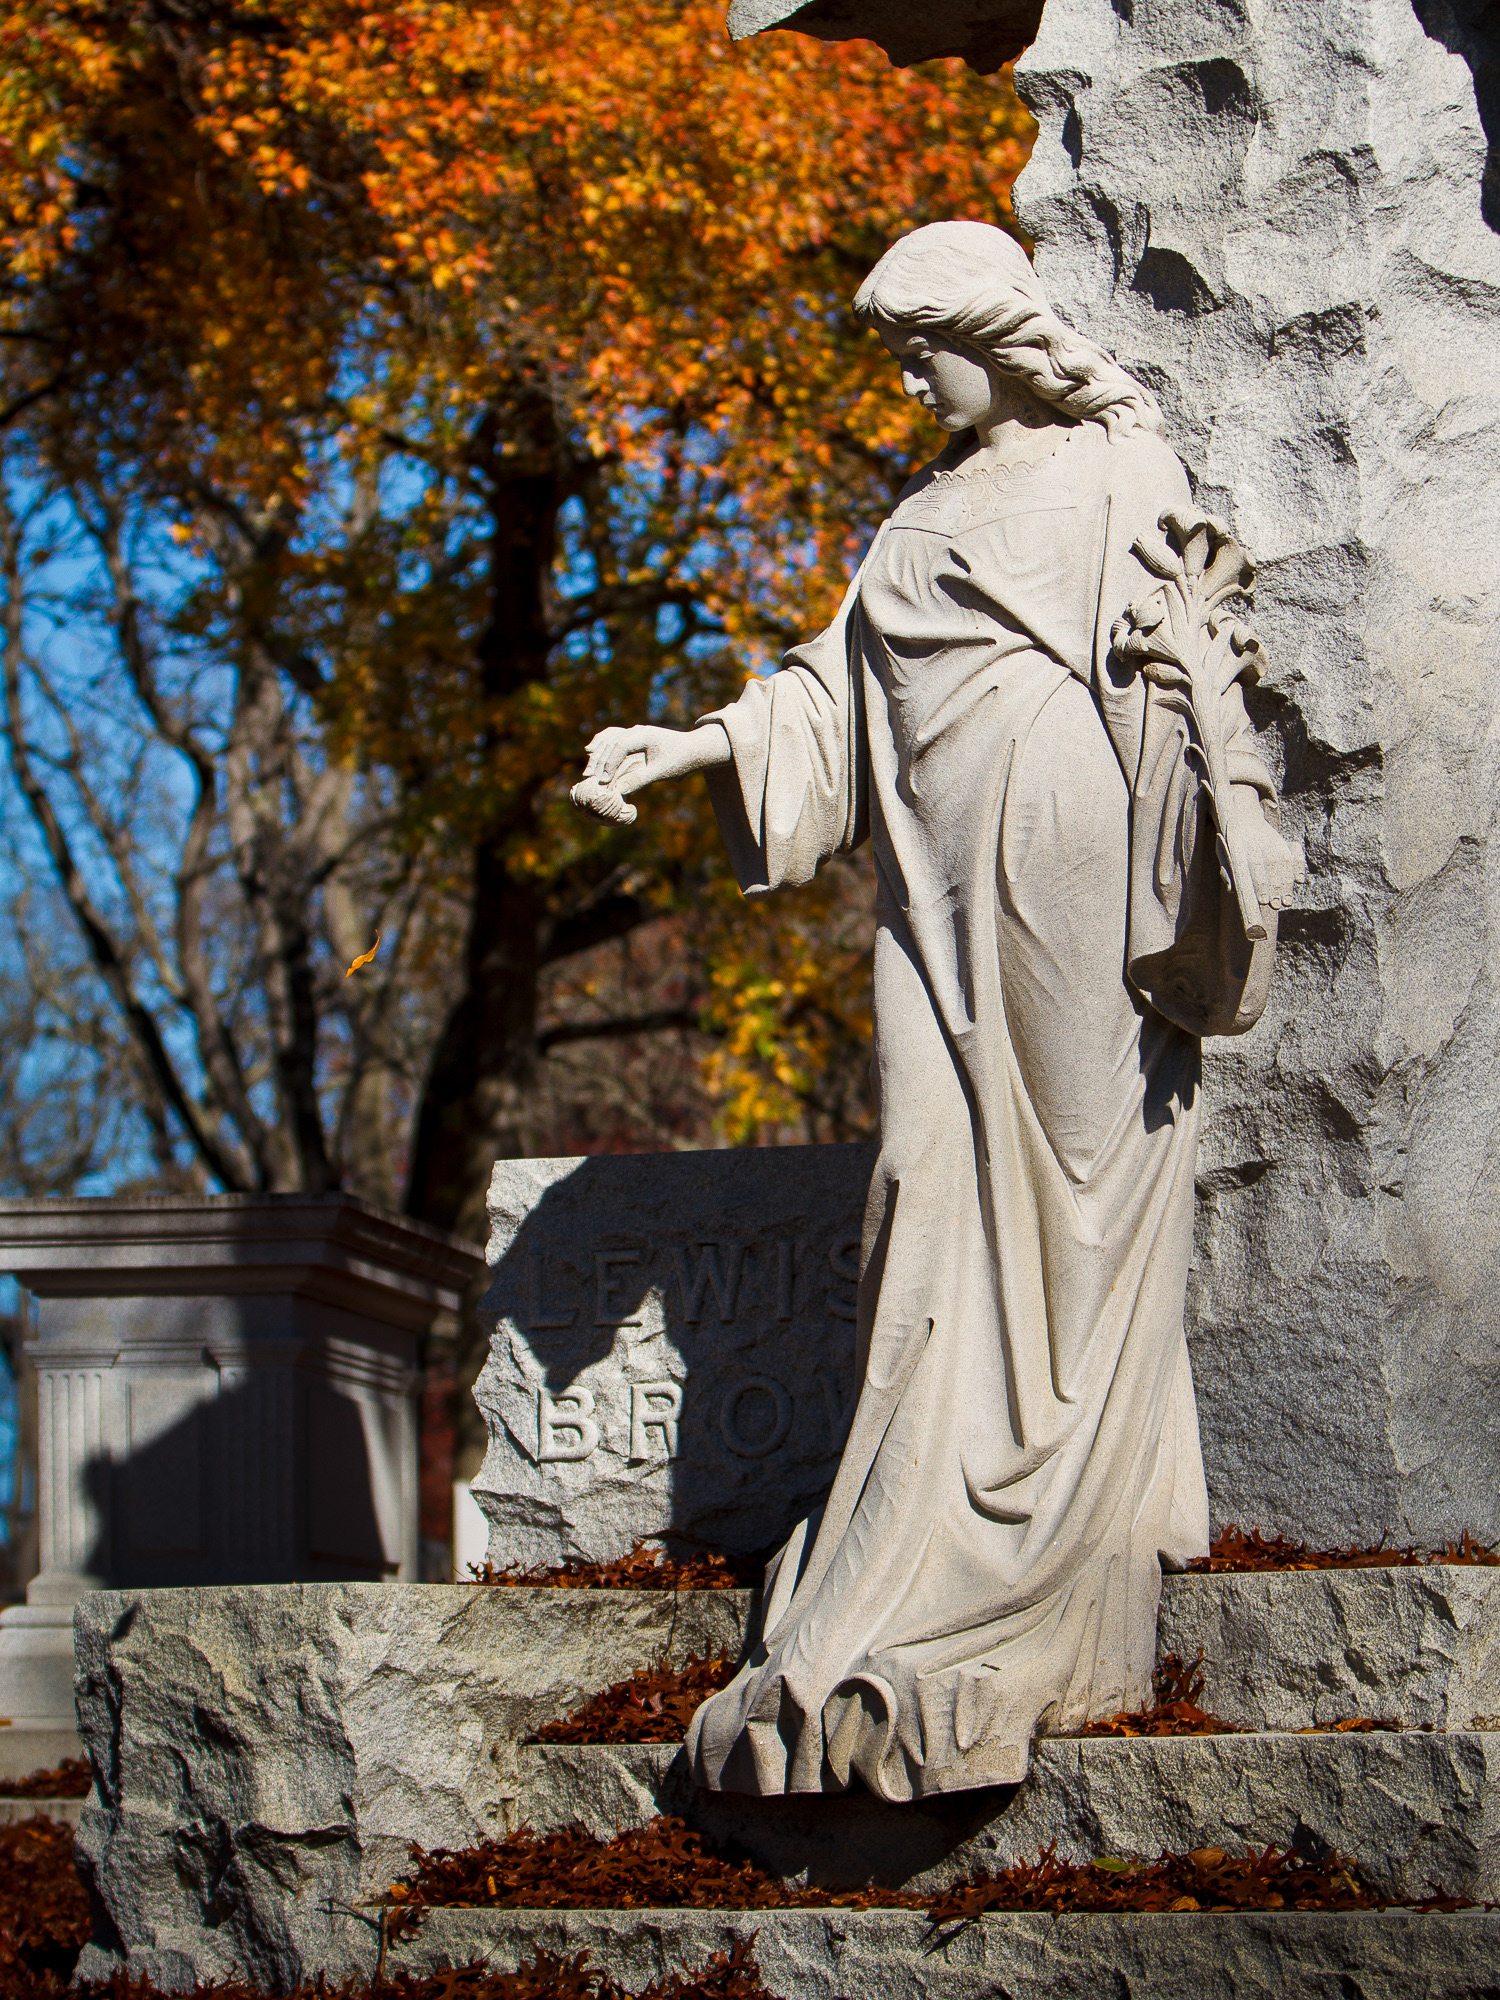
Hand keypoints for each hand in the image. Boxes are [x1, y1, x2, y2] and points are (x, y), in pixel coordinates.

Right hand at [570, 722, 729, 823]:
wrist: (692, 749)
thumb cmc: (680, 761)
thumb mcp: (661, 772)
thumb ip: (640, 779)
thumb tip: (619, 790)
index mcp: (644, 735)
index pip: (620, 746)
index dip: (609, 763)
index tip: (603, 780)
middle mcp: (637, 730)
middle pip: (610, 742)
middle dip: (599, 761)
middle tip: (589, 779)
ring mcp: (634, 731)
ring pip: (608, 739)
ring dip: (597, 754)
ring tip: (588, 772)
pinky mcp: (633, 736)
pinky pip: (612, 736)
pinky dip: (601, 743)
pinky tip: (590, 750)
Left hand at [1227, 790, 1304, 911]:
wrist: (1243, 817)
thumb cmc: (1232, 843)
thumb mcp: (1223, 853)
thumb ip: (1226, 871)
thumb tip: (1231, 889)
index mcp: (1244, 846)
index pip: (1255, 866)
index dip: (1260, 884)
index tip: (1263, 900)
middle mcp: (1261, 843)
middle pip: (1272, 867)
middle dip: (1275, 888)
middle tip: (1277, 905)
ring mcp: (1274, 842)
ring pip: (1284, 863)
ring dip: (1287, 883)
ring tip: (1287, 901)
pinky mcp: (1285, 843)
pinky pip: (1296, 853)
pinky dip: (1299, 866)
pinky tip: (1299, 881)